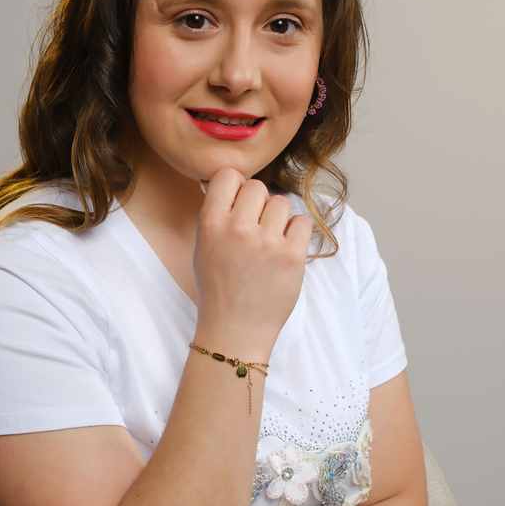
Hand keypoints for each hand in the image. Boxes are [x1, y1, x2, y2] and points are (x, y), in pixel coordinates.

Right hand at [193, 168, 312, 355]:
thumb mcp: (202, 247)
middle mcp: (238, 229)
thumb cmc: (218, 288)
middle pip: (257, 187)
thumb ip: (218, 214)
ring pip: (281, 203)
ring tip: (269, 243)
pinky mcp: (292, 256)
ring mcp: (267, 242)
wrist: (235, 330)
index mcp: (210, 224)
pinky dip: (295, 233)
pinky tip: (284, 249)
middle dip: (258, 204)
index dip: (235, 187)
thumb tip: (238, 183)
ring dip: (278, 219)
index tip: (238, 203)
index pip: (228, 175)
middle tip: (255, 228)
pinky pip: (302, 222)